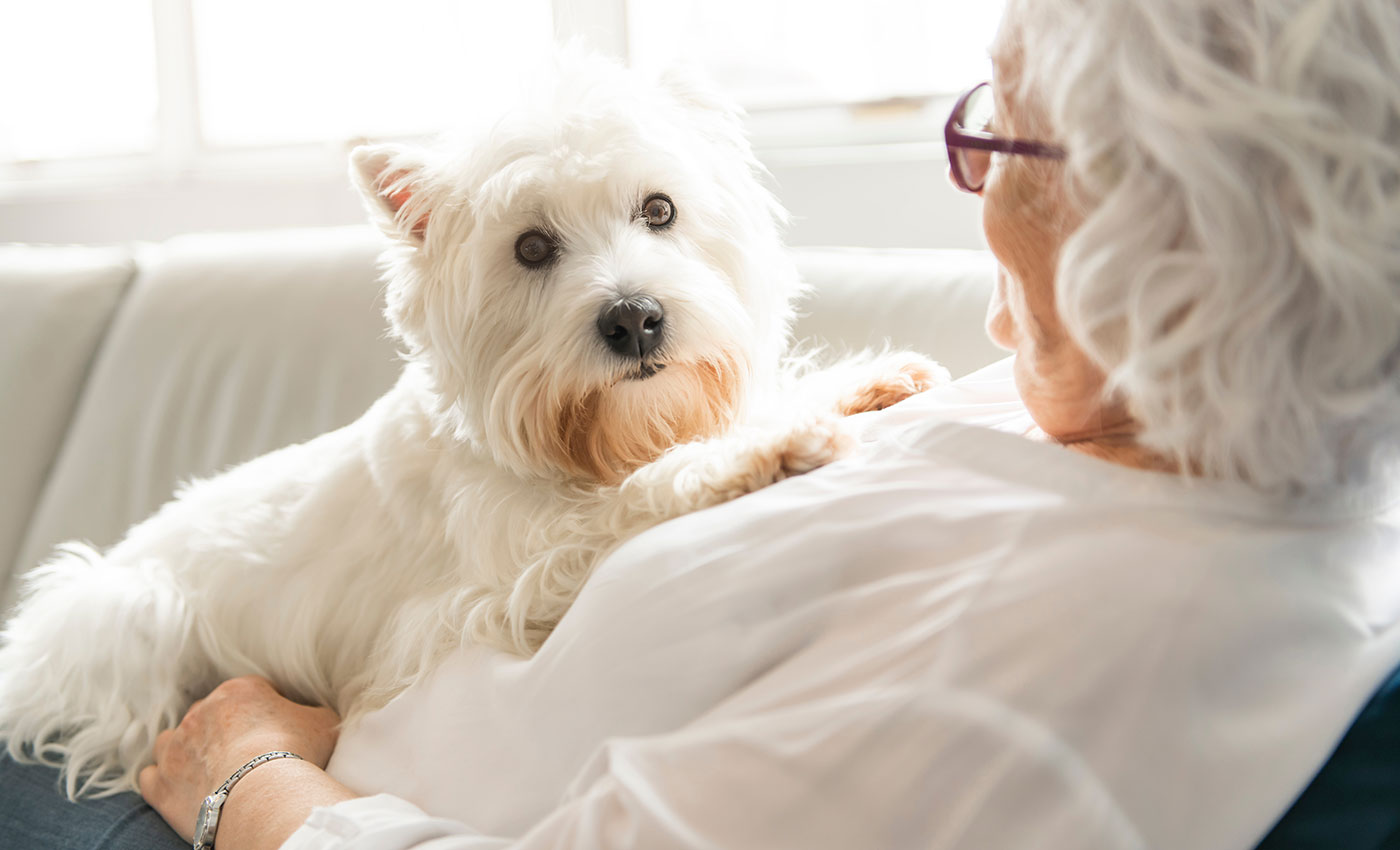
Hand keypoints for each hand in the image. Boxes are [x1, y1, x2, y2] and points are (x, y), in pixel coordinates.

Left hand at [138, 675, 340, 841]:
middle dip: (224, 730)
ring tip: (209, 769)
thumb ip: (314, 712)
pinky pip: (150, 776)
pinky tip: (182, 787)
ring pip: (172, 741)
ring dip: (185, 750)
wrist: (262, 794)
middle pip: (209, 714)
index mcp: (239, 691)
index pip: (252, 691)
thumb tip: (314, 714)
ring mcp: (175, 748)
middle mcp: (200, 711)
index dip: (267, 710)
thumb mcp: (323, 722)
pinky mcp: (161, 783)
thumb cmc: (295, 753)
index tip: (278, 730)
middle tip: (247, 752)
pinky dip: (163, 780)